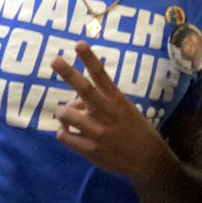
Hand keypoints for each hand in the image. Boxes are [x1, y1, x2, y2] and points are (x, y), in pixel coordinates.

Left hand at [52, 41, 170, 180]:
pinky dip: (64, 133)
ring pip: (65, 115)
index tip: (79, 44)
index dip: (89, 58)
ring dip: (64, 114)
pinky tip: (70, 134)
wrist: (145, 158)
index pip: (101, 74)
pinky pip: (64, 136)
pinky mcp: (89, 149)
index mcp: (116, 99)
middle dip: (68, 73)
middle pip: (83, 89)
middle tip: (55, 61)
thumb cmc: (134, 128)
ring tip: (69, 117)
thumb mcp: (123, 109)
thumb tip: (75, 102)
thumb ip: (100, 102)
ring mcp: (96, 131)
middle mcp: (105, 112)